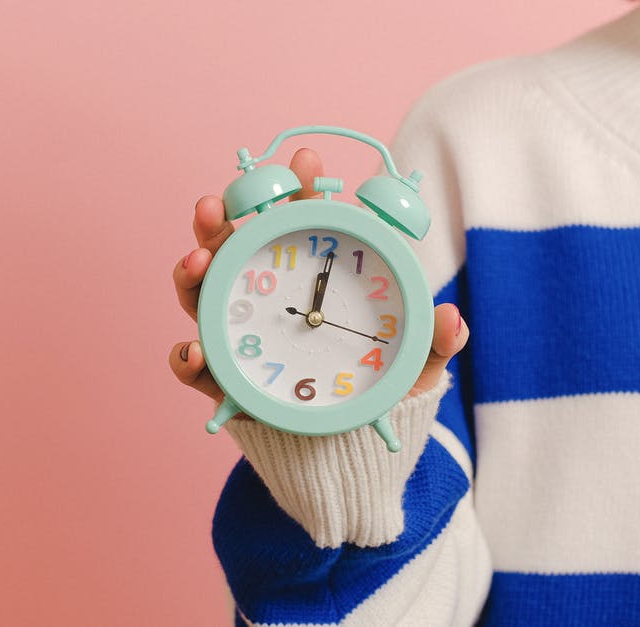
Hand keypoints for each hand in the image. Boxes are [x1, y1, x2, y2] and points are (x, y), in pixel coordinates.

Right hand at [168, 148, 469, 404]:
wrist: (349, 453)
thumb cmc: (376, 392)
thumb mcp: (413, 366)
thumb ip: (434, 343)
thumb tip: (452, 318)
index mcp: (309, 279)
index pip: (297, 224)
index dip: (297, 189)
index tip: (305, 160)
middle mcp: (265, 299)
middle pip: (234, 249)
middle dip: (220, 219)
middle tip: (217, 203)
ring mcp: (239, 337)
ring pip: (203, 294)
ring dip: (191, 271)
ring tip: (196, 260)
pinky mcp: (224, 382)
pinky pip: (197, 367)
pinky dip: (187, 358)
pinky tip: (195, 352)